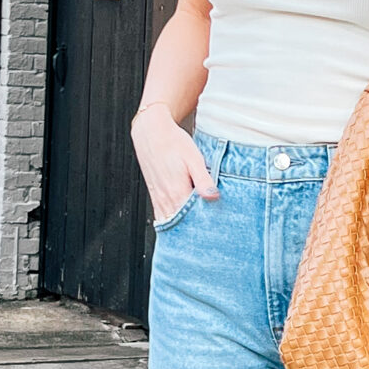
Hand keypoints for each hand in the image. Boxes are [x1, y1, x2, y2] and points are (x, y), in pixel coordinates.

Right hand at [131, 103, 219, 223]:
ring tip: (198, 234)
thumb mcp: (194, 159)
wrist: (151, 132)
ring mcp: (158, 199)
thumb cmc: (174, 143)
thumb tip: (214, 196)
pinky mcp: (155, 197)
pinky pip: (163, 217)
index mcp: (177, 191)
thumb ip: (203, 179)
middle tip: (210, 236)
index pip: (193, 219)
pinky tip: (182, 226)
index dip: (206, 226)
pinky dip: (173, 223)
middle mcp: (165, 199)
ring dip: (183, 229)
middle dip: (195, 232)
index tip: (217, 229)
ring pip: (171, 224)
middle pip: (182, 225)